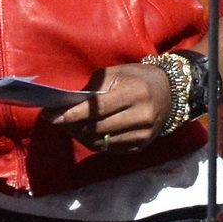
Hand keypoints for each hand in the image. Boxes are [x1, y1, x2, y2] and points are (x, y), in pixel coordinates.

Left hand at [44, 63, 173, 152]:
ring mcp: (143, 134)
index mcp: (134, 93)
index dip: (72, 114)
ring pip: (103, 142)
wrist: (170, 91)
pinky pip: (111, 148)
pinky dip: (95, 142)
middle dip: (72, 126)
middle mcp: (141, 116)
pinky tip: (85, 133)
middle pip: (98, 128)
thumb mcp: (117, 73)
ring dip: (81, 136)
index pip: (98, 108)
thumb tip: (67, 106)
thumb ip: (94, 89)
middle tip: (56, 121)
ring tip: (69, 127)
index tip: (51, 116)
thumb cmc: (138, 77)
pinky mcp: (142, 145)